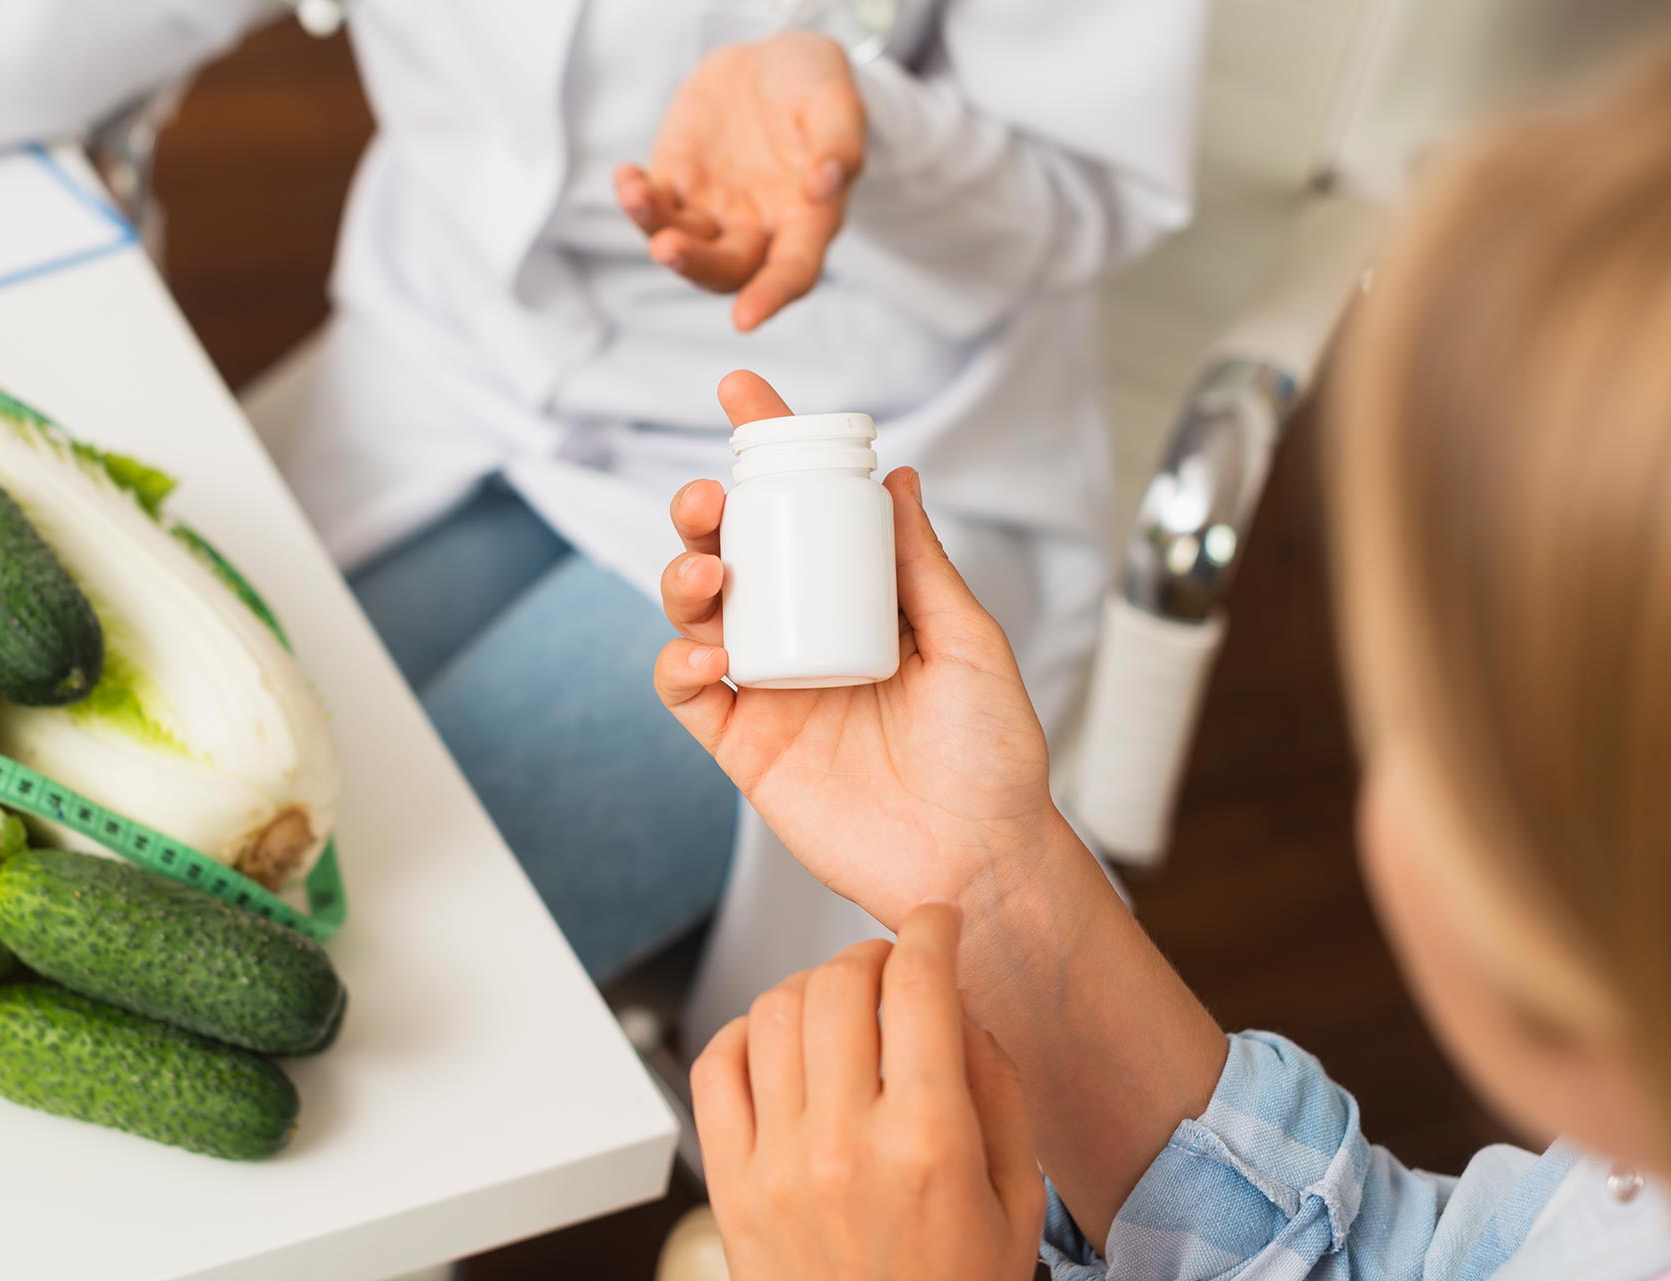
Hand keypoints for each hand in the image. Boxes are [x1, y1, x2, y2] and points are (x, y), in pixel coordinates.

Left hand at [617, 32, 863, 331]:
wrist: (770, 64)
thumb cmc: (813, 87)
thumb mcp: (837, 100)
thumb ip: (840, 143)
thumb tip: (825, 185)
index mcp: (808, 221)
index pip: (793, 272)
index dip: (771, 297)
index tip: (744, 321)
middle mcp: (759, 229)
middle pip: (727, 270)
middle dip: (695, 264)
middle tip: (667, 248)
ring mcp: (714, 211)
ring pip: (683, 242)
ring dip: (655, 229)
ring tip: (637, 196)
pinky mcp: (678, 185)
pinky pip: (653, 206)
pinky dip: (635, 199)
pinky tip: (626, 177)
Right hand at [654, 372, 1057, 928]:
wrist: (976, 861)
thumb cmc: (992, 755)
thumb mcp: (970, 644)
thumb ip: (923, 568)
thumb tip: (899, 477)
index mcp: (858, 601)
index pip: (805, 512)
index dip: (768, 449)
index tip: (742, 392)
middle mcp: (804, 634)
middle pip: (732, 554)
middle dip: (704, 513)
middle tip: (708, 501)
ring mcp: (768, 689)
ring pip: (697, 614)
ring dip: (684, 578)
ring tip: (706, 571)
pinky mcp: (744, 747)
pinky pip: (689, 695)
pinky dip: (678, 663)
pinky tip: (703, 654)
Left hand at [693, 903, 1045, 1280]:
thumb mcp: (1016, 1198)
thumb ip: (996, 1089)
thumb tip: (957, 1004)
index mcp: (928, 1143)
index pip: (918, 986)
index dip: (930, 930)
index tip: (937, 922)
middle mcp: (843, 1144)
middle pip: (838, 983)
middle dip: (872, 954)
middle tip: (893, 969)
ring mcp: (777, 1163)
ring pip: (775, 1011)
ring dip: (813, 988)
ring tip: (842, 1010)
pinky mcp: (731, 1184)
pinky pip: (716, 1065)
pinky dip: (746, 1033)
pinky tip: (781, 1045)